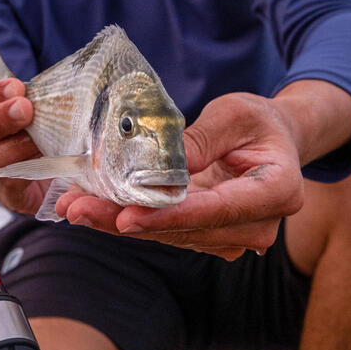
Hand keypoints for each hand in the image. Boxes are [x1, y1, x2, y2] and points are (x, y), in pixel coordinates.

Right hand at [0, 78, 46, 213]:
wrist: (59, 171)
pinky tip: (40, 160)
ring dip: (11, 147)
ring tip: (36, 138)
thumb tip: (45, 90)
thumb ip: (33, 100)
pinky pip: (6, 187)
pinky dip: (23, 172)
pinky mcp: (6, 198)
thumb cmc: (42, 131)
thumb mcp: (35, 110)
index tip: (16, 87)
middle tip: (25, 109)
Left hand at [55, 92, 305, 260]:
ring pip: (166, 234)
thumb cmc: (258, 122)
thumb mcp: (234, 114)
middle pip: (182, 228)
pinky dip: (125, 217)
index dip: (167, 216)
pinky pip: (163, 229)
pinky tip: (90, 205)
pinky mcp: (206, 235)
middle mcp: (256, 225)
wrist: (273, 140)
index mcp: (276, 192)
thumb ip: (203, 139)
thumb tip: (164, 166)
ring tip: (74, 205)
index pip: (215, 211)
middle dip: (124, 220)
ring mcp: (231, 235)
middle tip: (77, 209)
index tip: (125, 218)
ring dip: (116, 221)